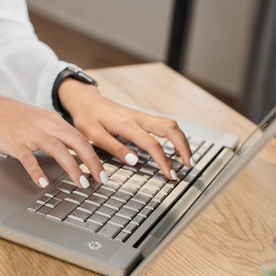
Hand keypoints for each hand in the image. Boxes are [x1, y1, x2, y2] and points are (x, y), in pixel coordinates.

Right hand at [0, 86, 108, 188]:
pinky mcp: (16, 143)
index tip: (102, 171)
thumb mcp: (41, 121)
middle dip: (92, 162)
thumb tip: (75, 151)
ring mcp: (32, 134)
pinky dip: (37, 172)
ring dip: (72, 168)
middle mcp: (47, 126)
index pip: (82, 139)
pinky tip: (43, 183)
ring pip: (59, 151)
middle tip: (100, 179)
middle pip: (77, 143)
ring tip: (81, 184)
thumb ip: (57, 134)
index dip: (95, 156)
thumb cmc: (13, 117)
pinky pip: (29, 159)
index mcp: (55, 121)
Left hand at [58, 79, 192, 179]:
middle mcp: (138, 118)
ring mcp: (142, 116)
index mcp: (126, 124)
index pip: (152, 144)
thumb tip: (134, 161)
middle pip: (170, 128)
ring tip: (187, 159)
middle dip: (183, 147)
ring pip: (170, 124)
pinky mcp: (143, 118)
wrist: (86, 100)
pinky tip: (176, 148)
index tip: (170, 175)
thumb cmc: (87, 118)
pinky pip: (164, 125)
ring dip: (182, 141)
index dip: (164, 161)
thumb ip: (115, 148)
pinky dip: (175, 136)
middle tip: (189, 165)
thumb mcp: (94, 135)